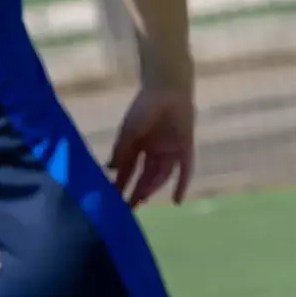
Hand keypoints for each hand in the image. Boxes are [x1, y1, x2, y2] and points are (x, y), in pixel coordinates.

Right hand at [108, 82, 193, 208]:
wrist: (167, 87)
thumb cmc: (145, 106)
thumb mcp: (129, 130)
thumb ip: (121, 151)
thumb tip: (110, 171)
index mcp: (138, 145)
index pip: (128, 170)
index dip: (121, 184)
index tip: (113, 200)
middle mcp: (153, 151)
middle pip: (145, 176)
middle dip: (136, 192)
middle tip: (128, 209)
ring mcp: (170, 151)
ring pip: (160, 175)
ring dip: (151, 188)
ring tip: (142, 201)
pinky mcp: (185, 148)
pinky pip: (185, 170)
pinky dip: (181, 185)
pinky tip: (177, 201)